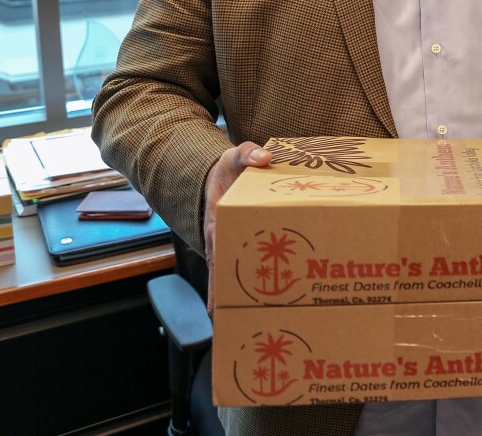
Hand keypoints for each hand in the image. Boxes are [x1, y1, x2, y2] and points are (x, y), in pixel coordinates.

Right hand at [203, 142, 270, 315]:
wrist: (227, 170)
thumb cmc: (231, 166)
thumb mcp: (236, 156)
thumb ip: (248, 154)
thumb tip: (263, 157)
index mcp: (219, 223)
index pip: (218, 256)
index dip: (219, 281)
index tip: (217, 307)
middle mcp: (223, 239)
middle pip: (225, 277)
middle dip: (229, 302)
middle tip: (237, 327)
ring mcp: (234, 244)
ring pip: (236, 277)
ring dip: (240, 301)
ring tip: (249, 327)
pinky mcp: (247, 244)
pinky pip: (250, 266)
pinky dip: (253, 286)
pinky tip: (263, 306)